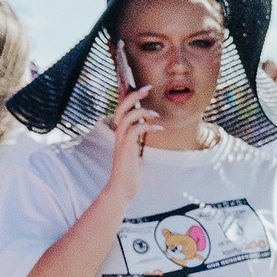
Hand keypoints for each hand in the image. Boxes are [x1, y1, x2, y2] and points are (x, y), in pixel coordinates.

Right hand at [100, 86, 157, 213]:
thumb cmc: (130, 172)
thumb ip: (139, 139)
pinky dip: (146, 126)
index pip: (122, 109)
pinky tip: (158, 128)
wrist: (123, 189)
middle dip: (133, 95)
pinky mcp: (125, 149)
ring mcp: (120, 142)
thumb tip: (147, 129)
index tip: (142, 86)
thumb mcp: (137, 151)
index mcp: (121, 133)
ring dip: (141, 111)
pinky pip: (134, 131)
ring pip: (125, 117)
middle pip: (121, 107)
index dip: (128, 95)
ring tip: (156, 114)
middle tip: (148, 87)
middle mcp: (118, 134)